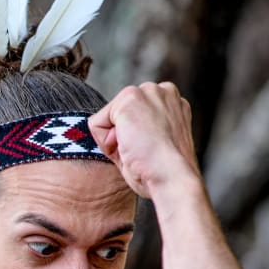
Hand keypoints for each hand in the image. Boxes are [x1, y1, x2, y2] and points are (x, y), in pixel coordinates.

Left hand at [88, 82, 201, 198]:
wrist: (172, 177)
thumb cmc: (163, 171)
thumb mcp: (154, 144)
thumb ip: (139, 130)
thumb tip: (113, 132)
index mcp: (170, 102)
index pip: (132, 118)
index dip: (132, 140)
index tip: (149, 151)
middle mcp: (161, 91)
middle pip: (118, 115)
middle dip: (122, 136)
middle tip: (141, 152)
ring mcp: (146, 92)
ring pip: (107, 118)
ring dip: (114, 139)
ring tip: (136, 150)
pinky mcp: (129, 99)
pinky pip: (96, 124)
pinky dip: (105, 142)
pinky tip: (127, 146)